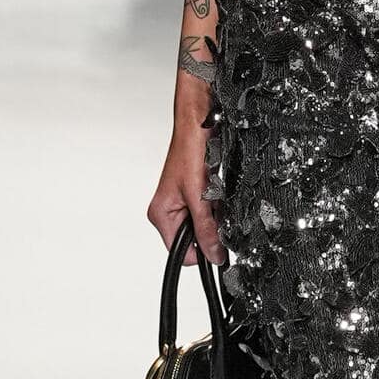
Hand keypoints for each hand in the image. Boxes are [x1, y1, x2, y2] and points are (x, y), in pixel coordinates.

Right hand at [148, 119, 226, 266]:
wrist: (198, 124)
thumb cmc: (189, 150)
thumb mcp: (199, 195)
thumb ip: (206, 228)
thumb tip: (213, 254)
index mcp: (161, 214)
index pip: (180, 252)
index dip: (201, 253)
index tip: (217, 246)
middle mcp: (168, 211)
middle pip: (194, 239)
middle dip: (209, 229)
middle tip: (213, 207)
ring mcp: (181, 203)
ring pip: (204, 225)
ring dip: (214, 215)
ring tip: (213, 193)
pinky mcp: (194, 195)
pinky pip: (209, 212)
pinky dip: (216, 205)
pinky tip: (216, 190)